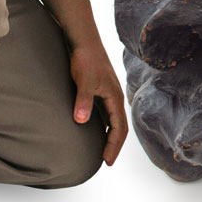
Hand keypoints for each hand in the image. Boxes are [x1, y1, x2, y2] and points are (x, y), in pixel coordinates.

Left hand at [70, 42, 127, 165]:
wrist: (83, 39)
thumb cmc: (85, 59)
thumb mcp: (83, 81)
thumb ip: (83, 101)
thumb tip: (82, 121)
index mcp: (115, 96)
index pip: (119, 128)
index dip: (114, 146)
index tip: (107, 161)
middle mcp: (115, 95)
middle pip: (120, 125)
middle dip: (114, 144)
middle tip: (106, 160)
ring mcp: (108, 91)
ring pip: (113, 118)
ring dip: (110, 134)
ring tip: (102, 148)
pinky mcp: (101, 87)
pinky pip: (106, 111)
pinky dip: (104, 123)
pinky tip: (94, 127)